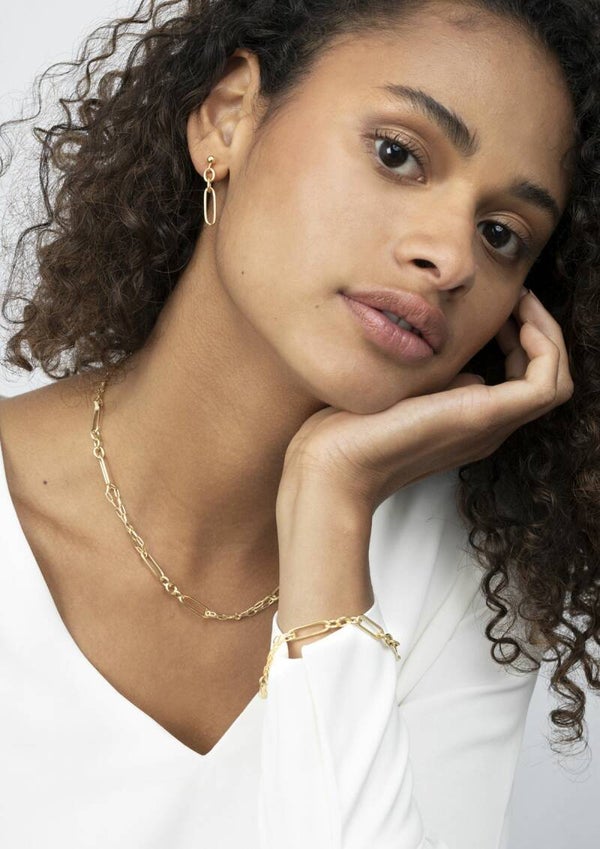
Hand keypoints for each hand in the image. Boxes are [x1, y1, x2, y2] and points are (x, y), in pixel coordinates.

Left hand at [278, 290, 573, 514]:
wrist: (333, 462)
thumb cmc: (348, 426)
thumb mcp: (398, 387)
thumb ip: (428, 375)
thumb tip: (450, 352)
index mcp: (469, 421)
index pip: (522, 380)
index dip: (520, 338)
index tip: (500, 307)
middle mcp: (488, 427)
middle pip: (546, 379)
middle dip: (539, 330)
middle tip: (518, 298)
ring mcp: (490, 425)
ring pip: (556, 382)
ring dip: (548, 335)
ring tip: (522, 304)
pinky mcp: (484, 416)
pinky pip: (547, 384)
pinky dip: (544, 348)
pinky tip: (515, 321)